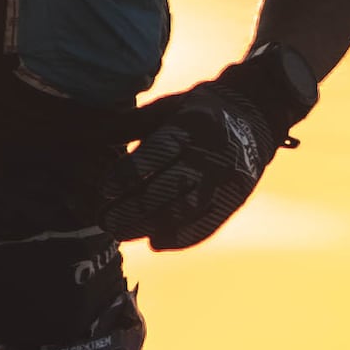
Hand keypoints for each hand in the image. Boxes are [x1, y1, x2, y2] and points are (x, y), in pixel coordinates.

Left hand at [108, 48, 315, 250]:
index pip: (152, 156)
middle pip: (165, 190)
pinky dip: (180, 238)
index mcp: (191, 125)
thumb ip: (132, 125)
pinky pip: (207, 224)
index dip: (124, 177)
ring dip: (149, 227)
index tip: (102, 191)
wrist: (258, 112)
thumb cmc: (201, 108)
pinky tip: (156, 243)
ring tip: (122, 233)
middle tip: (104, 221)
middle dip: (130, 210)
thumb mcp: (168, 106)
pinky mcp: (236, 197)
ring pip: (183, 212)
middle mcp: (211, 153)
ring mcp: (226, 179)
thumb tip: (90, 134)